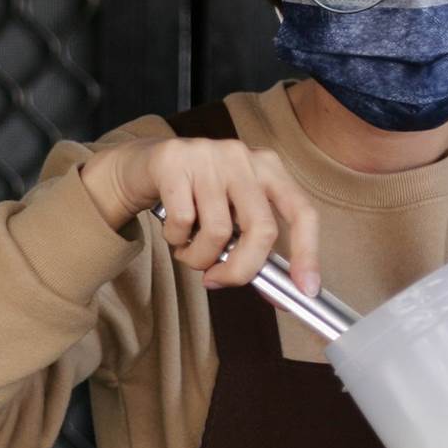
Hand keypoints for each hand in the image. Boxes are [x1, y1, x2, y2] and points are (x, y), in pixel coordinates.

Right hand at [80, 136, 321, 295]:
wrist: (140, 166)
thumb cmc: (192, 196)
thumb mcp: (230, 210)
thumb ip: (250, 241)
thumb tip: (273, 291)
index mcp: (267, 168)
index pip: (302, 211)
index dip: (307, 253)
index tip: (306, 288)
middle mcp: (243, 158)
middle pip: (262, 228)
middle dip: (242, 269)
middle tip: (219, 281)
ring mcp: (209, 156)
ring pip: (218, 231)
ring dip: (199, 258)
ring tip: (188, 252)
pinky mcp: (174, 163)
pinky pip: (183, 222)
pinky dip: (176, 240)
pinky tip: (173, 233)